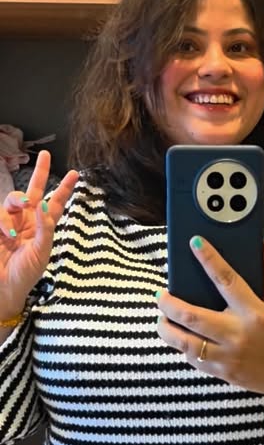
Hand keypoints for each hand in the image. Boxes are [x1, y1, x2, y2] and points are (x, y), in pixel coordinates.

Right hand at [0, 150, 78, 318]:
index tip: (75, 174)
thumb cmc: (25, 274)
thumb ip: (45, 229)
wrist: (3, 289)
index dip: (64, 189)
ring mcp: (9, 222)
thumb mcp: (41, 253)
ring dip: (18, 200)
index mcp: (42, 228)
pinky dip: (4, 222)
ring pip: (13, 199)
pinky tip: (8, 234)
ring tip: (24, 210)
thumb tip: (44, 205)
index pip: (55, 204)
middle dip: (40, 173)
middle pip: (33, 191)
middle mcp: (27, 221)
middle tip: (45, 156)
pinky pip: (0, 215)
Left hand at [157, 236, 263, 416]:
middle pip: (191, 316)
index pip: (227, 281)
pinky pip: (194, 360)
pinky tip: (181, 338)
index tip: (195, 244)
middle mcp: (238, 335)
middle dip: (169, 303)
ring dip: (167, 329)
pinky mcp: (223, 373)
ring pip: (185, 343)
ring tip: (163, 318)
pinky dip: (182, 348)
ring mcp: (228, 357)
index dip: (209, 260)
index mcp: (256, 314)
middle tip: (161, 294)